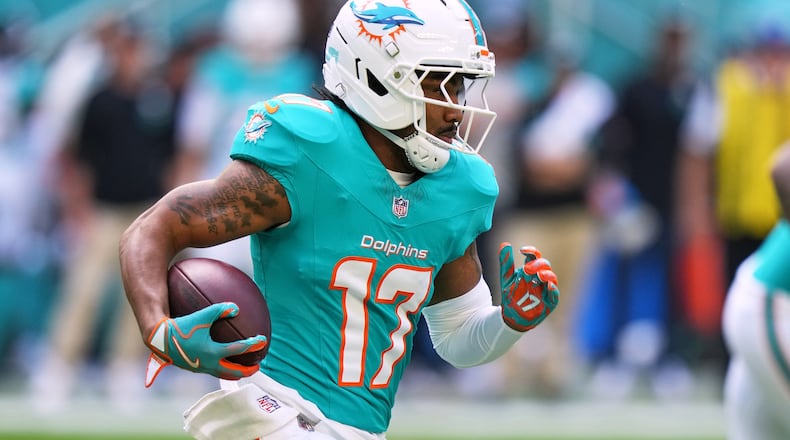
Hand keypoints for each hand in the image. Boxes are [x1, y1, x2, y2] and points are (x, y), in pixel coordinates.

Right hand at [144, 302, 267, 386]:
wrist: (159, 339)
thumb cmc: (181, 327)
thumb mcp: (201, 316)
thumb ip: (219, 310)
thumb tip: (236, 308)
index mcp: (211, 352)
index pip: (238, 349)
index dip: (252, 345)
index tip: (263, 341)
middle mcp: (208, 364)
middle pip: (233, 372)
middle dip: (247, 371)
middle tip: (258, 366)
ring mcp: (201, 368)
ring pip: (223, 375)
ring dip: (236, 373)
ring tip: (245, 369)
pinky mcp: (195, 368)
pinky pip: (214, 371)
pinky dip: (223, 370)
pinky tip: (224, 362)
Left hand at [499, 242, 559, 331]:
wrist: (512, 317)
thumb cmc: (511, 295)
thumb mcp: (506, 278)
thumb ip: (506, 262)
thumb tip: (504, 244)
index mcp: (531, 270)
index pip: (535, 257)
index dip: (531, 251)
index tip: (522, 250)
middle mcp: (540, 278)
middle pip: (544, 265)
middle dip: (537, 265)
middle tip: (527, 268)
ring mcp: (546, 289)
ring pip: (552, 278)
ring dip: (547, 275)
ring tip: (540, 275)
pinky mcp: (550, 302)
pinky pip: (555, 295)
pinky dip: (553, 290)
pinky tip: (549, 286)